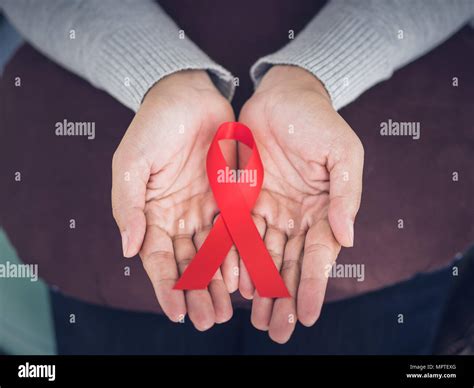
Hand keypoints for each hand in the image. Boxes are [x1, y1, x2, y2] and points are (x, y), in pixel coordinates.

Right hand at [112, 70, 236, 330]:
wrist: (187, 95)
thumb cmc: (153, 126)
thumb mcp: (131, 163)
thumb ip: (128, 207)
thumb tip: (130, 250)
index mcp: (152, 213)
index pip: (158, 259)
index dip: (166, 287)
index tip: (176, 314)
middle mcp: (179, 216)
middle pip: (188, 263)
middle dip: (197, 293)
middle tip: (207, 321)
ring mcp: (206, 208)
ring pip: (214, 253)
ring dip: (219, 282)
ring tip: (228, 311)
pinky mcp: (230, 197)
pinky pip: (237, 230)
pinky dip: (240, 254)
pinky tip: (245, 277)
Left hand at [238, 65, 363, 342]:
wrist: (281, 95)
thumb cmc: (318, 121)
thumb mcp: (343, 153)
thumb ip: (346, 195)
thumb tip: (346, 238)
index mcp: (323, 209)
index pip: (318, 255)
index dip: (314, 286)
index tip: (309, 316)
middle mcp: (296, 215)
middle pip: (289, 264)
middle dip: (284, 298)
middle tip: (277, 331)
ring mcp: (268, 209)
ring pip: (262, 256)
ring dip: (259, 288)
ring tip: (255, 318)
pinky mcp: (242, 199)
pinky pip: (237, 234)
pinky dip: (235, 259)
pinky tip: (232, 284)